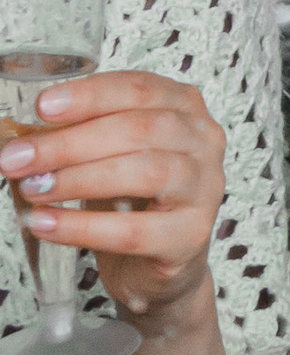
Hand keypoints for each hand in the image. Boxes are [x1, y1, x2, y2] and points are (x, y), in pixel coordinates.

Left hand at [1, 70, 226, 329]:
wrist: (160, 266)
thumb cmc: (132, 200)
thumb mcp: (111, 157)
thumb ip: (82, 138)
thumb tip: (24, 138)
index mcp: (185, 108)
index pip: (140, 88)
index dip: (90, 96)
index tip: (43, 106)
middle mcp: (204, 141)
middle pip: (141, 128)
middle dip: (72, 142)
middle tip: (20, 157)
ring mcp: (204, 188)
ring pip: (145, 173)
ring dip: (80, 180)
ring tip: (34, 189)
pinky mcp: (190, 236)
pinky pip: (133, 231)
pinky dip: (82, 227)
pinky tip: (45, 224)